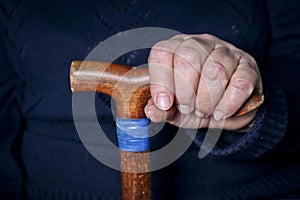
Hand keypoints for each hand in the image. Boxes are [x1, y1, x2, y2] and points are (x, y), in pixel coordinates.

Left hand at [144, 34, 262, 130]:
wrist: (226, 111)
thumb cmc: (195, 104)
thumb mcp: (174, 110)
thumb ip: (162, 111)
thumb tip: (150, 110)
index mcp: (176, 49)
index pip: (163, 53)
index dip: (160, 80)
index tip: (165, 104)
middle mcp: (200, 44)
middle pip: (189, 58)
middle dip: (186, 92)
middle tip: (188, 108)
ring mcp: (226, 52)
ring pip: (216, 70)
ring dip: (207, 99)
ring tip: (204, 111)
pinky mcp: (248, 66)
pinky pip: (240, 82)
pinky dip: (228, 104)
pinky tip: (222, 112)